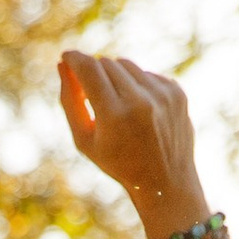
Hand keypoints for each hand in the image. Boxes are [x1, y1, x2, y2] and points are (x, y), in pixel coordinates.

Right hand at [59, 50, 205, 230]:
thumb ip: (70, 101)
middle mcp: (140, 101)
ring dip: (116, 78)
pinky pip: (146, 74)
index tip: (67, 56)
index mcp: (115, 115)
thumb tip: (62, 65)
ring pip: (126, 64)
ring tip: (118, 106)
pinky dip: (137, 86)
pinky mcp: (176, 91)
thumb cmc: (118, 163)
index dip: (75, 59)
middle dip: (95, 74)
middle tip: (93, 95)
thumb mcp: (84, 139)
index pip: (89, 69)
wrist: (166, 182)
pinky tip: (141, 112)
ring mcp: (162, 94)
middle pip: (106, 63)